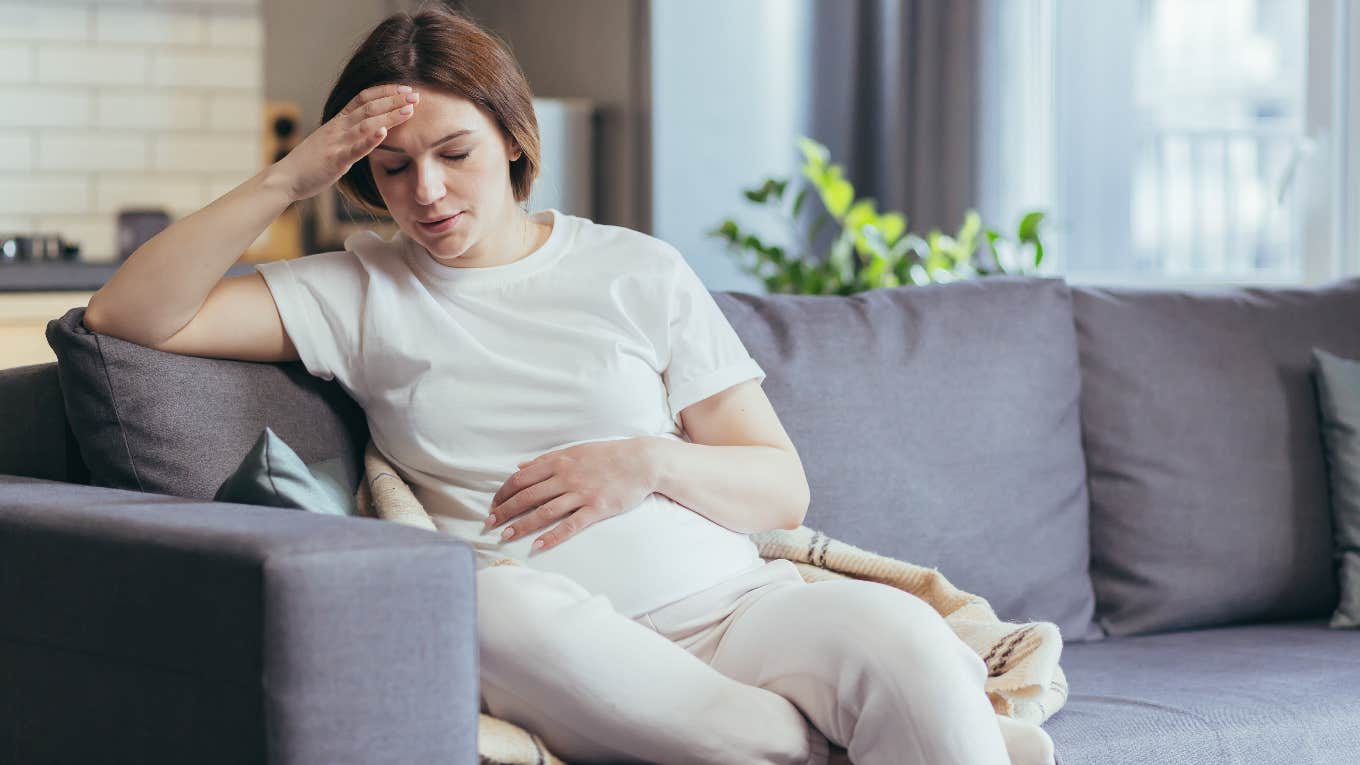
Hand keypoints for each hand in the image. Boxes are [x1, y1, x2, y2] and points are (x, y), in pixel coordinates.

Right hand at [273, 83, 420, 202]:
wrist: (286, 178)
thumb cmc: (310, 162)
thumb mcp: (331, 141)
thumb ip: (349, 132)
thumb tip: (370, 128)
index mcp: (338, 121)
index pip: (363, 98)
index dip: (385, 91)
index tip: (405, 89)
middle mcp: (338, 127)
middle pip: (369, 107)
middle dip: (394, 100)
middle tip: (416, 96)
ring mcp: (336, 142)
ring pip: (366, 124)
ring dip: (390, 115)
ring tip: (409, 110)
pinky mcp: (335, 160)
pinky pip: (355, 148)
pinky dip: (370, 139)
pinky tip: (384, 132)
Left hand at [483, 438, 658, 552]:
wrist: (642, 461)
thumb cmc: (608, 455)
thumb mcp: (575, 450)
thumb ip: (547, 459)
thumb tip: (520, 466)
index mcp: (559, 462)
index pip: (522, 479)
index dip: (504, 493)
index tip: (493, 505)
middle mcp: (566, 477)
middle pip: (527, 496)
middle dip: (505, 511)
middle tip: (489, 524)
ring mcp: (582, 494)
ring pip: (544, 512)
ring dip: (522, 525)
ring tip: (505, 536)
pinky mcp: (597, 508)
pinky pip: (571, 525)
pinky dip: (553, 536)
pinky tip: (538, 546)